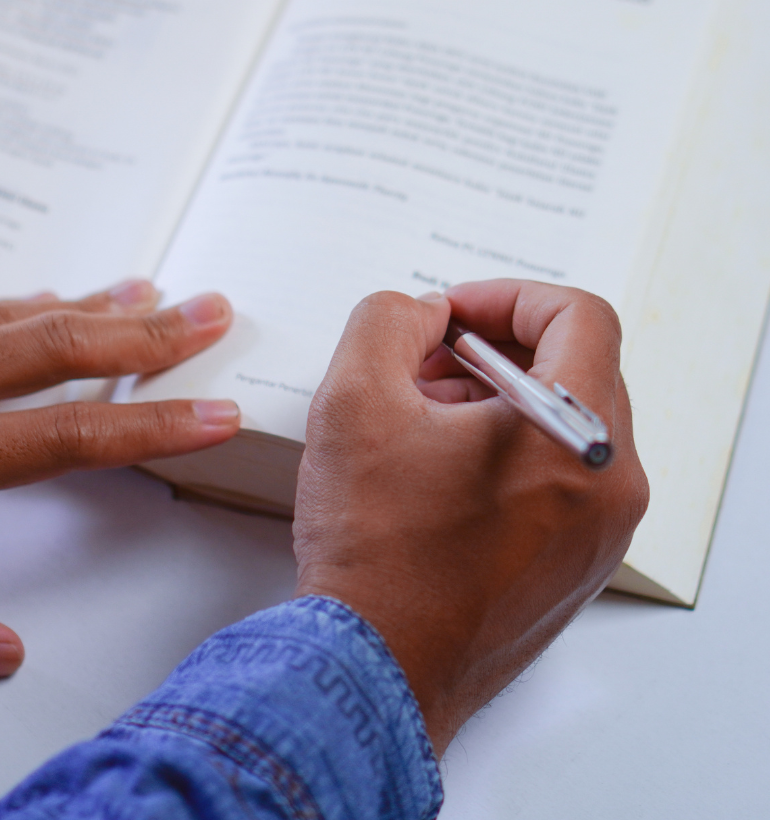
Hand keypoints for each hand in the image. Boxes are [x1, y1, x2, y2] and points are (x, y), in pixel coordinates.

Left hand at [0, 280, 237, 689]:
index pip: (65, 435)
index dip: (152, 423)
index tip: (210, 411)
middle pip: (58, 345)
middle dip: (149, 331)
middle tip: (212, 313)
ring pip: (13, 312)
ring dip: (92, 303)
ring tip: (153, 293)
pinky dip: (18, 303)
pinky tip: (44, 300)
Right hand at [293, 280, 647, 754]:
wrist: (375, 666)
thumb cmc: (373, 550)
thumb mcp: (354, 398)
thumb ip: (388, 320)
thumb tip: (421, 313)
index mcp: (577, 435)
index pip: (580, 316)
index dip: (507, 296)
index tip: (452, 316)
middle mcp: (611, 485)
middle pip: (573, 368)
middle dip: (491, 348)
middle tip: (424, 362)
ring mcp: (600, 533)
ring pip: (562, 423)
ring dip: (494, 400)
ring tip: (419, 418)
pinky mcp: (575, 564)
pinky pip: (558, 477)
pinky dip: (506, 450)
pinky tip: (436, 469)